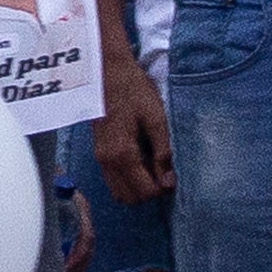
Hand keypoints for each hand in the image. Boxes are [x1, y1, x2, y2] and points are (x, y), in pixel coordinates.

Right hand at [93, 34, 169, 204]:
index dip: (162, 189)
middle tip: (163, 171)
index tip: (172, 173)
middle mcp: (107, 162)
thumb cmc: (134, 91)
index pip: (144, 191)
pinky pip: (113, 180)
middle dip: (149, 191)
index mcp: (123, 154)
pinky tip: (140, 160)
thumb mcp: (156, 119)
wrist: (107, 73)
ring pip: (119, 192)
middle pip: (130, 198)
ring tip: (152, 165)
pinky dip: (128, 179)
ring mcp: (100, 159)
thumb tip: (170, 182)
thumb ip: (163, 152)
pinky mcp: (99, 153)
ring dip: (137, 187)